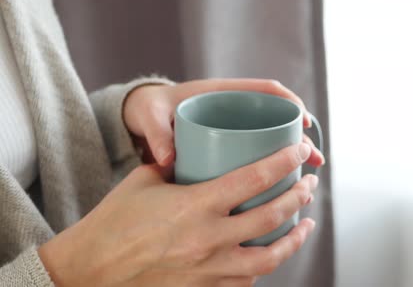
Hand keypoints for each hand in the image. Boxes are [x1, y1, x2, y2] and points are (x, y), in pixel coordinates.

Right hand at [38, 143, 317, 286]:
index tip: (299, 151)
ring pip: (270, 257)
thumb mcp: (146, 180)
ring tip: (306, 224)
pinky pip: (247, 281)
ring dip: (294, 238)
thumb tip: (197, 152)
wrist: (90, 269)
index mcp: (194, 206)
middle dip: (298, 196)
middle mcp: (207, 239)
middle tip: (308, 183)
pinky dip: (264, 265)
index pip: (253, 178)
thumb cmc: (114, 220)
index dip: (284, 161)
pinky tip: (270, 252)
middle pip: (271, 217)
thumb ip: (178, 165)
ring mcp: (208, 269)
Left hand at [123, 78, 324, 166]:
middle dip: (300, 137)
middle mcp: (234, 110)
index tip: (303, 120)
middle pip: (277, 119)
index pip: (265, 90)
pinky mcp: (230, 148)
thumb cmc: (149, 111)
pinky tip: (283, 191)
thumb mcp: (150, 116)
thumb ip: (157, 133)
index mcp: (222, 92)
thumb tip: (168, 158)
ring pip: (272, 140)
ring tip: (310, 177)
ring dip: (293, 157)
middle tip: (315, 158)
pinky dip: (273, 170)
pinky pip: (258, 156)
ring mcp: (234, 130)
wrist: (141, 120)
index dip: (288, 102)